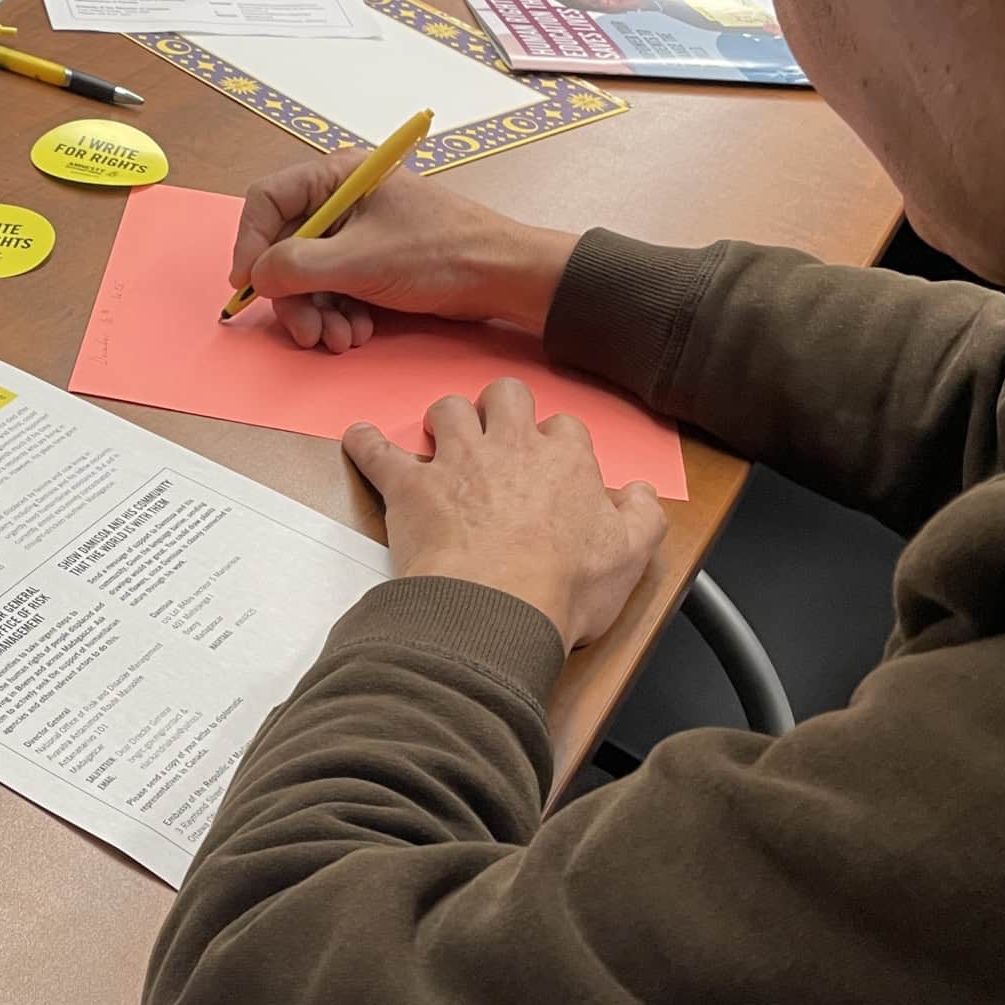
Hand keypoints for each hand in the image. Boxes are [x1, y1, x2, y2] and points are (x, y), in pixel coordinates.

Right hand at [231, 154, 578, 351]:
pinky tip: (358, 332)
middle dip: (293, 296)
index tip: (248, 285)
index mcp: (338, 176)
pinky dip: (339, 315)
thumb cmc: (441, 252)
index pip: (268, 201)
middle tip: (306, 332)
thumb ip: (297, 266)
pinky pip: (334, 289)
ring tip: (340, 339)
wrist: (501, 277)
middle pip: (285, 247)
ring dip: (317, 313)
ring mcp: (357, 233)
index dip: (251, 243)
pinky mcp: (371, 261)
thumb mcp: (359, 260)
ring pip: (308, 276)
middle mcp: (342, 199)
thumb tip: (257, 276)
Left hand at [346, 381, 665, 649]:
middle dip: (501, 407)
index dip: (557, 443)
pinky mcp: (411, 487)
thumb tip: (639, 493)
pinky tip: (360, 438)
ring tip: (444, 439)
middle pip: (506, 396)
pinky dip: (367, 443)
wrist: (496, 608)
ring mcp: (456, 464)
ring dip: (446, 419)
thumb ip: (643, 517)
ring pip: (449, 409)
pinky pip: (379, 451)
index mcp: (564, 460)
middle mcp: (510, 448)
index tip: (552, 465)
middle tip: (497, 433)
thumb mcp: (631, 556)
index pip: (565, 428)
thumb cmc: (563, 587)